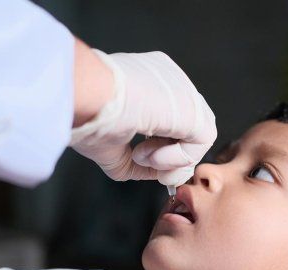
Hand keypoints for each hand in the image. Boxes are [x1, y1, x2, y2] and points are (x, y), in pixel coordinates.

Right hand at [71, 50, 216, 186]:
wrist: (85, 95)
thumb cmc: (85, 112)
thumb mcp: (109, 143)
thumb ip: (135, 160)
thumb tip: (154, 173)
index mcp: (147, 77)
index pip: (168, 114)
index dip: (159, 144)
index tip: (138, 157)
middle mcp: (168, 78)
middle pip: (186, 124)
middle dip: (170, 154)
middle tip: (148, 165)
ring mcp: (182, 88)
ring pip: (196, 134)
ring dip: (172, 158)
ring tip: (143, 157)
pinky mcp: (192, 106)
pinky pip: (202, 140)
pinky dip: (178, 158)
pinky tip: (153, 157)